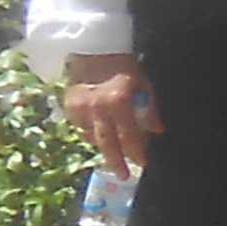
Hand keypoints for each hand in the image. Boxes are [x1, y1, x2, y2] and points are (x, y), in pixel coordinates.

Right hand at [63, 56, 152, 173]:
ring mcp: (80, 108)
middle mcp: (98, 107)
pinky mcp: (68, 106)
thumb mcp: (144, 84)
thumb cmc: (124, 65)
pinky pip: (80, 128)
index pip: (129, 135)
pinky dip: (90, 133)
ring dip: (104, 147)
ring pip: (92, 137)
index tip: (142, 164)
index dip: (136, 152)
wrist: (93, 49)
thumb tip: (157, 131)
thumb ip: (150, 109)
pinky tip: (99, 134)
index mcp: (119, 101)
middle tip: (123, 176)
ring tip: (113, 155)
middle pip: (107, 143)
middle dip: (116, 162)